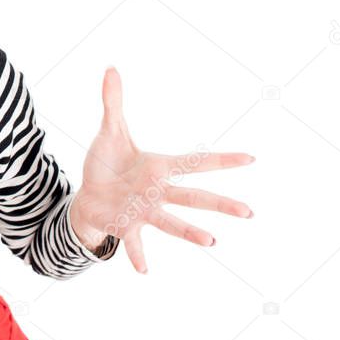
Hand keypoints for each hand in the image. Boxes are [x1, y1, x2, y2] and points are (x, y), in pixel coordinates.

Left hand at [69, 66, 254, 272]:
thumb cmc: (106, 164)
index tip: (251, 159)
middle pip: (192, 197)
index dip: (222, 161)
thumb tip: (110, 68)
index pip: (195, 162)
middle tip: (249, 213)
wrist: (88, 194)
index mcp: (159, 167)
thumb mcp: (109, 131)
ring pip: (170, 222)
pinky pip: (134, 243)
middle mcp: (157, 192)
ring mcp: (143, 211)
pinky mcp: (125, 225)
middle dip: (220, 204)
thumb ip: (112, 102)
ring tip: (211, 242)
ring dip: (189, 232)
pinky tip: (144, 271)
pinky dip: (138, 255)